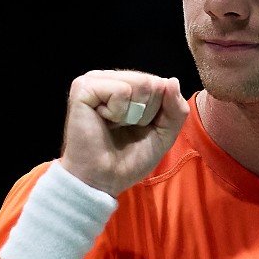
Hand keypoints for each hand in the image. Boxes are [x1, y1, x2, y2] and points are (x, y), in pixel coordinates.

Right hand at [58, 69, 190, 195]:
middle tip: (125, 128)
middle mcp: (109, 78)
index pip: (160, 83)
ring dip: (133, 113)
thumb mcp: (164, 134)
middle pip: (152, 82)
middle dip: (147, 112)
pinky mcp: (83, 88)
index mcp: (125, 84)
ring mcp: (95, 80)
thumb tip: (172, 81)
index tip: (138, 128)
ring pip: (140, 83)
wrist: (103, 180)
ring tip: (115, 125)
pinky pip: (120, 90)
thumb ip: (176, 109)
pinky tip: (104, 121)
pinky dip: (118, 112)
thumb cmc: (129, 159)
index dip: (157, 111)